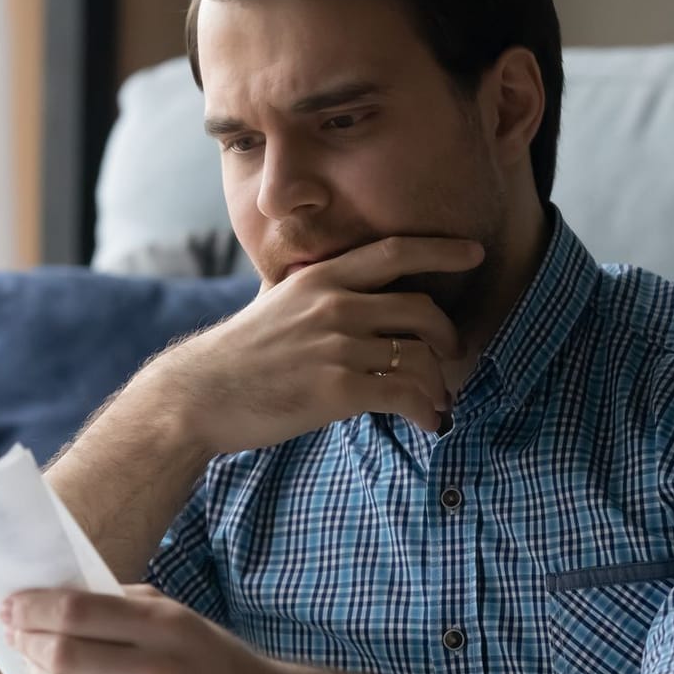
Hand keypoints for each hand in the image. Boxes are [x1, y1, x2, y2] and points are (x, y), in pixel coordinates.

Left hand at [2, 585, 293, 673]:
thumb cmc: (209, 656)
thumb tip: (55, 599)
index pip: (78, 613)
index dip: (35, 606)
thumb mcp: (175, 614)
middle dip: (25, 637)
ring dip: (35, 670)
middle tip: (14, 627)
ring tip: (33, 656)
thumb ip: (119, 603)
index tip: (12, 603)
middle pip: (61, 654)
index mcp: (165, 629)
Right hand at [139, 236, 480, 450]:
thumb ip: (308, 291)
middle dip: (448, 338)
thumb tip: (329, 283)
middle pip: (422, 310)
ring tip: (437, 403)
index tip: (474, 252)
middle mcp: (333, 305)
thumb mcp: (272, 303)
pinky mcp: (338, 390)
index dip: (440, 250)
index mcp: (320, 279)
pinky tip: (428, 424)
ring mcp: (337, 346)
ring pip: (420, 358)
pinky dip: (427, 412)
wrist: (199, 396)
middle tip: (452, 358)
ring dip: (440, 386)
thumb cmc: (236, 355)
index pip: (394, 252)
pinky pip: (406, 396)